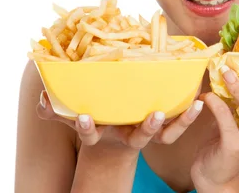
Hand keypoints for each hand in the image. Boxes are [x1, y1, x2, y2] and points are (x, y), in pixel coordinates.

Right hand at [37, 90, 203, 149]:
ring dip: (171, 123)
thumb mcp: (73, 117)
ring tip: (178, 108)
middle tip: (154, 116)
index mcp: (104, 134)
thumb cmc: (95, 120)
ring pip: (161, 135)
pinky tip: (197, 101)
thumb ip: (56, 111)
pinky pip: (176, 128)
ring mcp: (146, 135)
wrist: (115, 139)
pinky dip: (187, 117)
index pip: (92, 133)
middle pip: (137, 139)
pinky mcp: (161, 130)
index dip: (87, 128)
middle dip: (146, 129)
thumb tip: (40, 99)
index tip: (83, 117)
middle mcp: (127, 137)